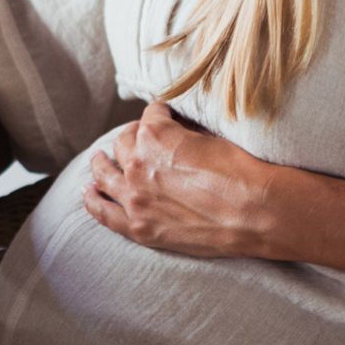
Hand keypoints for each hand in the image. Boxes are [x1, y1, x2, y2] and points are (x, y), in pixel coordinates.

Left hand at [83, 101, 282, 258]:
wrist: (256, 212)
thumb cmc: (241, 170)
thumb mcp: (211, 136)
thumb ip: (184, 133)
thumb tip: (178, 131)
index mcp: (155, 135)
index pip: (150, 117)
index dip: (160, 116)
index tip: (165, 119)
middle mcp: (137, 163)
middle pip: (125, 143)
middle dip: (133, 138)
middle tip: (139, 140)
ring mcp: (134, 198)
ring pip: (106, 174)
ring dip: (101, 163)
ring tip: (99, 160)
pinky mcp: (140, 227)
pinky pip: (104, 212)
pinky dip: (93, 201)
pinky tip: (89, 193)